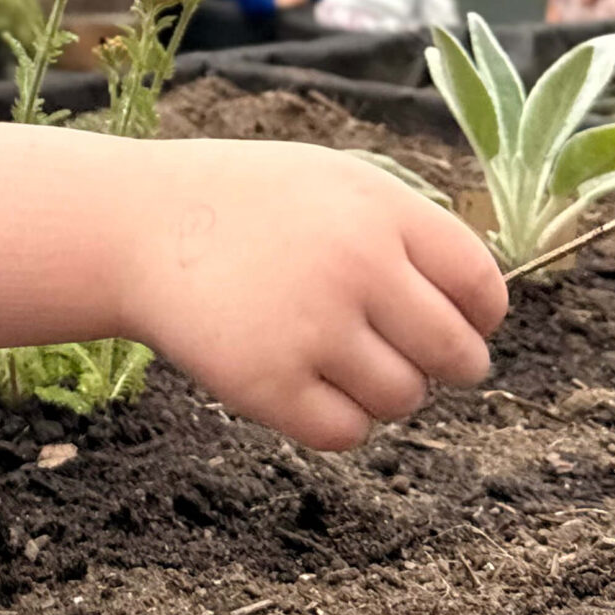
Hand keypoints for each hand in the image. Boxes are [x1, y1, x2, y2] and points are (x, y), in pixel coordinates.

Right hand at [130, 140, 506, 451]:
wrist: (132, 226)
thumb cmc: (242, 205)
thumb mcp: (332, 181)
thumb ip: (408, 231)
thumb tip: (478, 310)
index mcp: (380, 209)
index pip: (482, 288)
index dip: (476, 317)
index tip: (450, 323)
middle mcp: (355, 265)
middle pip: (456, 355)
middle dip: (441, 366)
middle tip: (402, 356)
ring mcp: (311, 327)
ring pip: (404, 400)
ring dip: (382, 393)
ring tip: (334, 359)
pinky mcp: (268, 384)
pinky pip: (346, 433)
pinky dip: (335, 421)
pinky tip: (302, 384)